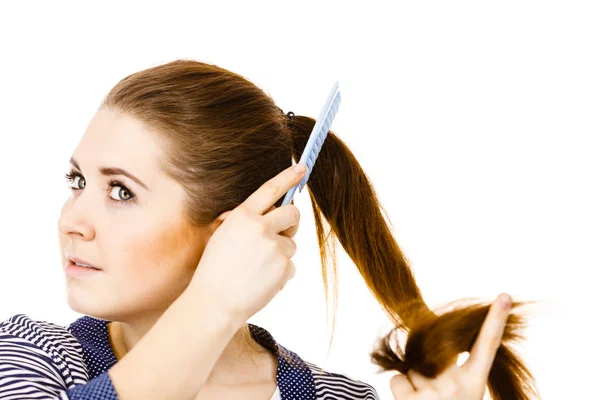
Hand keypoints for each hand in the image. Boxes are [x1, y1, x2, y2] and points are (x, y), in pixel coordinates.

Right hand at [185, 163, 305, 325]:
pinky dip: (281, 275)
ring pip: (292, 244)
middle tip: (282, 234)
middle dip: (291, 223)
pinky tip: (262, 282)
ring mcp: (274, 247)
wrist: (213, 303)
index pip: (270, 190)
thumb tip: (269, 217)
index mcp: (242, 216)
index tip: (302, 168)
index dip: (288, 177)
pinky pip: (291, 266)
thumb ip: (245, 223)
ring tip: (258, 270)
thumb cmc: (214, 272)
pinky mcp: (284, 266)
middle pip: (293, 214)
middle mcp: (260, 227)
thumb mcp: (222, 237)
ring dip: (281, 255)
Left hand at [390, 293, 512, 399]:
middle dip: (428, 361)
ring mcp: (434, 393)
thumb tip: (427, 346)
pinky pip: (398, 378)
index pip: (487, 345)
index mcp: (475, 383)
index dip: (495, 320)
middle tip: (436, 389)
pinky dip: (401, 388)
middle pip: (433, 351)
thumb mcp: (463, 393)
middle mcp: (457, 386)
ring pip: (413, 366)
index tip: (502, 296)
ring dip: (415, 379)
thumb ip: (453, 371)